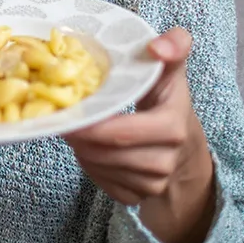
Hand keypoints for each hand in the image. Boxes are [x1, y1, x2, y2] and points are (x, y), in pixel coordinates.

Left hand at [65, 27, 217, 242]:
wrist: (181, 142)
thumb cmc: (166, 97)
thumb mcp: (170, 69)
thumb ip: (173, 47)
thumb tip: (158, 46)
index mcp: (172, 125)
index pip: (124, 131)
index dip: (91, 124)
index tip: (68, 109)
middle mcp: (166, 159)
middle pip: (107, 152)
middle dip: (79, 135)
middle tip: (62, 117)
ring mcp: (153, 183)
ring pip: (101, 168)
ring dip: (81, 148)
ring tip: (76, 127)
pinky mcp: (138, 196)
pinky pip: (102, 184)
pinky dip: (89, 166)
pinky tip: (89, 148)